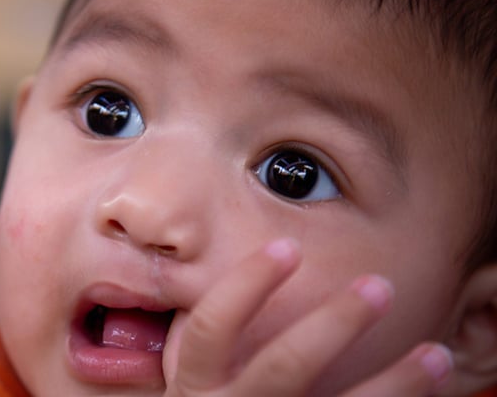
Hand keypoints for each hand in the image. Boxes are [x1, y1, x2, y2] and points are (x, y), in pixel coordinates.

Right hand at [161, 238, 452, 396]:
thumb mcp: (195, 374)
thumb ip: (212, 338)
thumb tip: (252, 257)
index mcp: (194, 382)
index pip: (212, 325)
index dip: (248, 283)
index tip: (288, 246)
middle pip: (284, 366)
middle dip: (335, 323)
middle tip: (378, 285)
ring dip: (394, 382)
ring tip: (435, 353)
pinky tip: (433, 388)